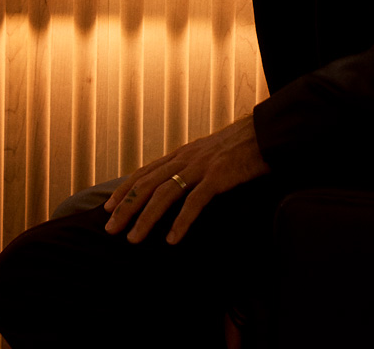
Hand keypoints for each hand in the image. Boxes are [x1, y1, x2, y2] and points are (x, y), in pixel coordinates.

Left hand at [100, 115, 270, 244]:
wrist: (264, 134)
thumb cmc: (239, 148)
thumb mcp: (207, 155)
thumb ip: (190, 167)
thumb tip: (177, 185)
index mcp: (180, 155)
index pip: (143, 173)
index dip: (124, 190)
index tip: (108, 207)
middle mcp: (184, 159)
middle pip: (146, 185)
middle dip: (125, 207)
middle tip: (110, 229)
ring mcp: (200, 167)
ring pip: (164, 194)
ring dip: (146, 218)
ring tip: (134, 239)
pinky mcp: (217, 177)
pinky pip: (194, 202)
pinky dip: (181, 222)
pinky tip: (172, 239)